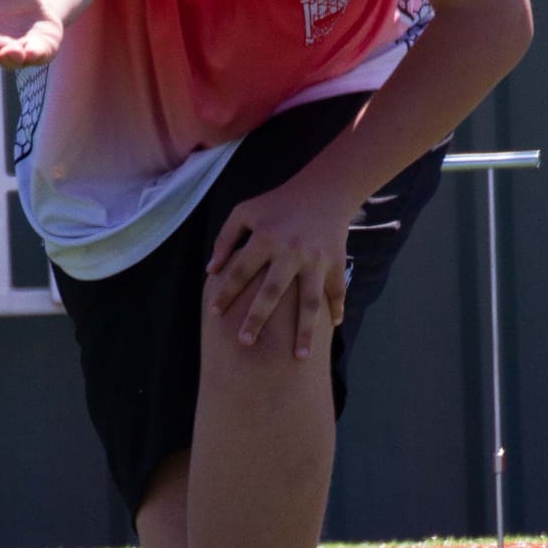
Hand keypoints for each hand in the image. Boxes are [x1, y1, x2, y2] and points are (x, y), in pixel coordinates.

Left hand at [206, 165, 358, 358]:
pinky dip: (336, 309)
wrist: (324, 190)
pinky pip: (336, 291)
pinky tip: (333, 328)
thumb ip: (226, 239)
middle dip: (257, 318)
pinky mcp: (335, 261)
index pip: (240, 270)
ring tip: (299, 357)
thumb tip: (211, 271)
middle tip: (245, 343)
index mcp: (265, 237)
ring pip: (309, 301)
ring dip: (305, 331)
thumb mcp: (245, 211)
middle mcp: (290, 250)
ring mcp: (316, 259)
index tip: (214, 314)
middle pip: (272, 292)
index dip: (226, 292)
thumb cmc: (278, 203)